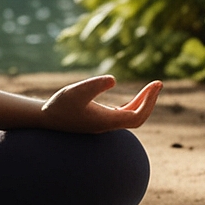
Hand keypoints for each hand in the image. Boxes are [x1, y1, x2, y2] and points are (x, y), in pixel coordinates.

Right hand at [36, 76, 159, 133]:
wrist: (45, 119)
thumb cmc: (59, 105)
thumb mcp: (75, 91)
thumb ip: (94, 85)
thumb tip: (114, 79)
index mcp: (107, 121)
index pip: (137, 116)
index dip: (149, 101)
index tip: (155, 85)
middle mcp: (109, 125)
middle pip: (138, 117)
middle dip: (150, 101)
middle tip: (158, 83)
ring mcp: (105, 123)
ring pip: (132, 116)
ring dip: (144, 102)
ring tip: (153, 87)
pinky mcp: (100, 119)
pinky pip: (123, 114)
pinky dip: (133, 104)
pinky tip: (136, 97)